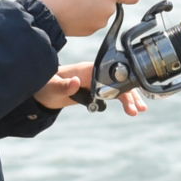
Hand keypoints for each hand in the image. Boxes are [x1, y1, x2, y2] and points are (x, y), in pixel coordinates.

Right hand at [33, 0, 139, 37]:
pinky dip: (84, 18)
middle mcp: (108, 8)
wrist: (44, 15)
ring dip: (91, 8)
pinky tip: (71, 12)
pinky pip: (91, 22)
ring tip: (73, 2)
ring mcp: (100, 22)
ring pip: (100, 13)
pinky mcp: (90, 31)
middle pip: (112, 3)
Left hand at [34, 62, 148, 115]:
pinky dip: (123, 100)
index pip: (108, 75)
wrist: (41, 92)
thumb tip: (76, 81)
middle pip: (117, 82)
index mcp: (86, 69)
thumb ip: (64, 86)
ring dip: (129, 98)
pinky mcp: (95, 90)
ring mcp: (96, 82)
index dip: (120, 85)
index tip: (127, 96)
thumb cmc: (45, 86)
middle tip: (136, 109)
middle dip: (129, 94)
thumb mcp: (52, 87)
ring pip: (118, 88)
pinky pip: (113, 94)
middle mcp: (94, 74)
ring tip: (138, 110)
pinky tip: (131, 108)